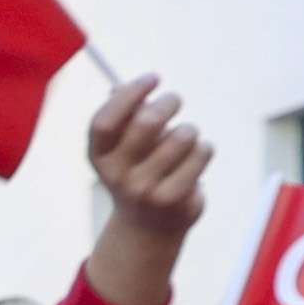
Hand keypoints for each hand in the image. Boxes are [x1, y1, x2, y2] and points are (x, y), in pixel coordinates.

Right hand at [82, 78, 211, 304]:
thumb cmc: (138, 169)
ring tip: (185, 140)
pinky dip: (204, 148)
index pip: (106, 120)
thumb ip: (123, 115)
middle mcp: (117, 175)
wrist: (148, 226)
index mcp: (99, 156)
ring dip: (189, 129)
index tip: (153, 78)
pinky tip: (194, 158)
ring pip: (183, 135)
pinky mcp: (174, 198)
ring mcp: (145, 190)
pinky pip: (201, 153)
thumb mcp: (122, 145)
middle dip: (169, 102)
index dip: (130, 93)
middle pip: (147, 122)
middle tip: (174, 101)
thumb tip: (121, 87)